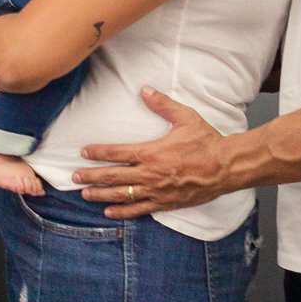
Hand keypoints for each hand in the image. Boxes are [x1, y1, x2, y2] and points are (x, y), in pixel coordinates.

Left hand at [74, 87, 231, 218]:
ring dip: (101, 194)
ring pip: (122, 194)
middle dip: (91, 176)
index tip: (84, 152)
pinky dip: (122, 212)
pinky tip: (109, 212)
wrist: (225, 167)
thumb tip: (145, 89)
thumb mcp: (185, 117)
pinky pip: (139, 210)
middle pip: (113, 176)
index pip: (117, 152)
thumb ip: (162, 104)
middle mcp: (150, 173)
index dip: (98, 152)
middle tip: (74, 176)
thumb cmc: (206, 142)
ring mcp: (156, 191)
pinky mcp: (165, 203)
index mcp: (152, 152)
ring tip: (85, 194)